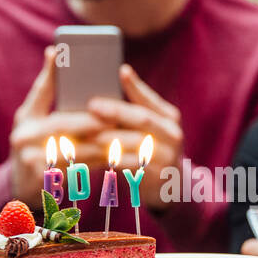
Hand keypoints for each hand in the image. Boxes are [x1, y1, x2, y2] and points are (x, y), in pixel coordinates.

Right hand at [8, 46, 108, 204]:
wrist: (21, 187)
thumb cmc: (33, 145)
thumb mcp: (32, 118)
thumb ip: (45, 90)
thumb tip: (54, 52)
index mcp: (25, 119)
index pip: (41, 92)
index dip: (55, 76)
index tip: (74, 63)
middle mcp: (24, 138)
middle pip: (64, 124)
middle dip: (94, 120)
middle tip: (118, 116)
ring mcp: (34, 160)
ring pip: (77, 148)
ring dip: (105, 143)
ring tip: (128, 137)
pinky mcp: (47, 180)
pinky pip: (81, 168)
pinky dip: (102, 161)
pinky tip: (121, 157)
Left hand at [86, 66, 183, 211]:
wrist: (169, 186)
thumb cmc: (149, 150)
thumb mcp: (149, 130)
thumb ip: (131, 114)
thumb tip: (97, 98)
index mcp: (168, 117)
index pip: (150, 98)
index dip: (136, 85)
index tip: (121, 71)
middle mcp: (172, 134)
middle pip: (142, 118)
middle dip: (115, 111)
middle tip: (91, 105)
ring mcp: (167, 155)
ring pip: (133, 142)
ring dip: (107, 137)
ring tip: (85, 132)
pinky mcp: (158, 175)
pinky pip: (130, 164)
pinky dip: (110, 158)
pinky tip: (93, 155)